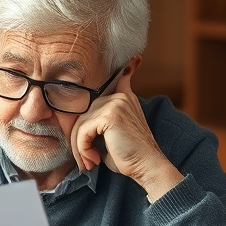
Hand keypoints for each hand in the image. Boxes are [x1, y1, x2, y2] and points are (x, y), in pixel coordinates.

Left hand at [70, 66, 182, 201]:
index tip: (134, 59)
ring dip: (80, 147)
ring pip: (80, 124)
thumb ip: (100, 124)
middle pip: (84, 113)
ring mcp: (115, 104)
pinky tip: (94, 160)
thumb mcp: (114, 135)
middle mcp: (120, 97)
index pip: (117, 79)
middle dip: (80, 139)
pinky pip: (83, 132)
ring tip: (90, 162)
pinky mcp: (109, 116)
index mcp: (124, 98)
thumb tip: (78, 124)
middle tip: (86, 160)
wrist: (147, 166)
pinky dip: (83, 149)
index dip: (124, 69)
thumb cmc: (129, 156)